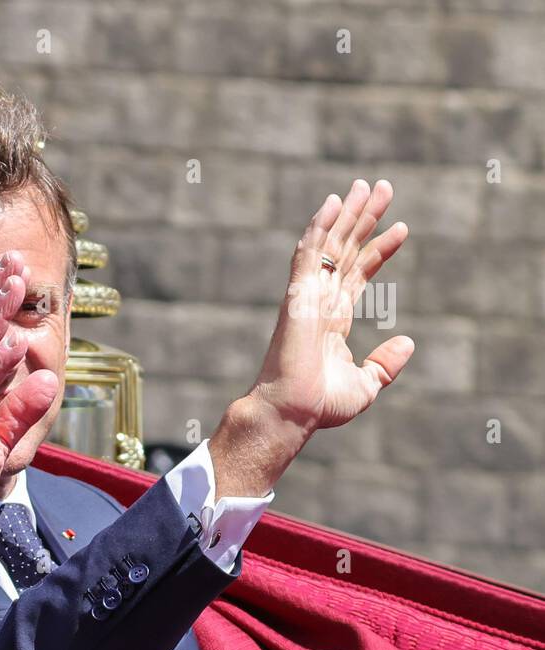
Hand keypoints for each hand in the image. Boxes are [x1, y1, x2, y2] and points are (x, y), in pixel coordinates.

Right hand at [211, 180, 412, 498]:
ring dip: (348, 215)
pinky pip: (309, 254)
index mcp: (333, 320)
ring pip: (329, 245)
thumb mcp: (367, 384)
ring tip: (365, 186)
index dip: (379, 249)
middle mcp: (319, 302)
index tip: (401, 228)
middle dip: (364, 219)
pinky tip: (334, 203)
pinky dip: (319, 227)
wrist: (292, 412)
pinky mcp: (297, 296)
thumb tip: (408, 341)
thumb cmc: (320, 405)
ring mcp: (307, 296)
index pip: (359, 274)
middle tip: (382, 187)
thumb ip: (386, 363)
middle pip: (345, 250)